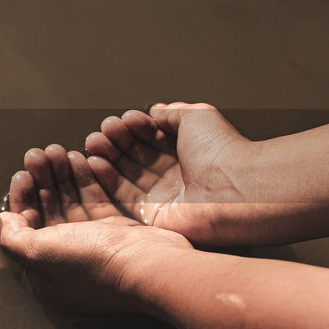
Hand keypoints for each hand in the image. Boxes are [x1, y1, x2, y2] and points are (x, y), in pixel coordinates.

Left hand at [0, 146, 191, 312]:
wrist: (151, 266)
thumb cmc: (94, 263)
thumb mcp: (38, 251)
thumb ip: (13, 237)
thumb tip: (2, 221)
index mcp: (47, 273)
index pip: (26, 230)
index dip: (21, 199)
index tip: (23, 175)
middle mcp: (71, 260)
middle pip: (50, 212)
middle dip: (43, 180)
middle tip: (40, 154)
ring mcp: (96, 245)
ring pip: (73, 202)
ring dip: (64, 175)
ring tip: (60, 151)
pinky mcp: (119, 231)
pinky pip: (98, 200)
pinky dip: (88, 180)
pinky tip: (81, 160)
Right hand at [83, 103, 256, 244]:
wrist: (235, 187)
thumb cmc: (222, 151)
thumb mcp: (197, 116)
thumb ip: (172, 113)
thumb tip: (155, 110)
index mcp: (188, 154)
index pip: (153, 139)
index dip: (136, 128)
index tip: (123, 119)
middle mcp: (176, 177)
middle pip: (137, 156)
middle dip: (118, 140)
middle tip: (103, 129)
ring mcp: (164, 198)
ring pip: (127, 176)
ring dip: (107, 158)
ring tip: (93, 142)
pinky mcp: (153, 218)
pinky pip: (124, 199)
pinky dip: (107, 181)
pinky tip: (94, 163)